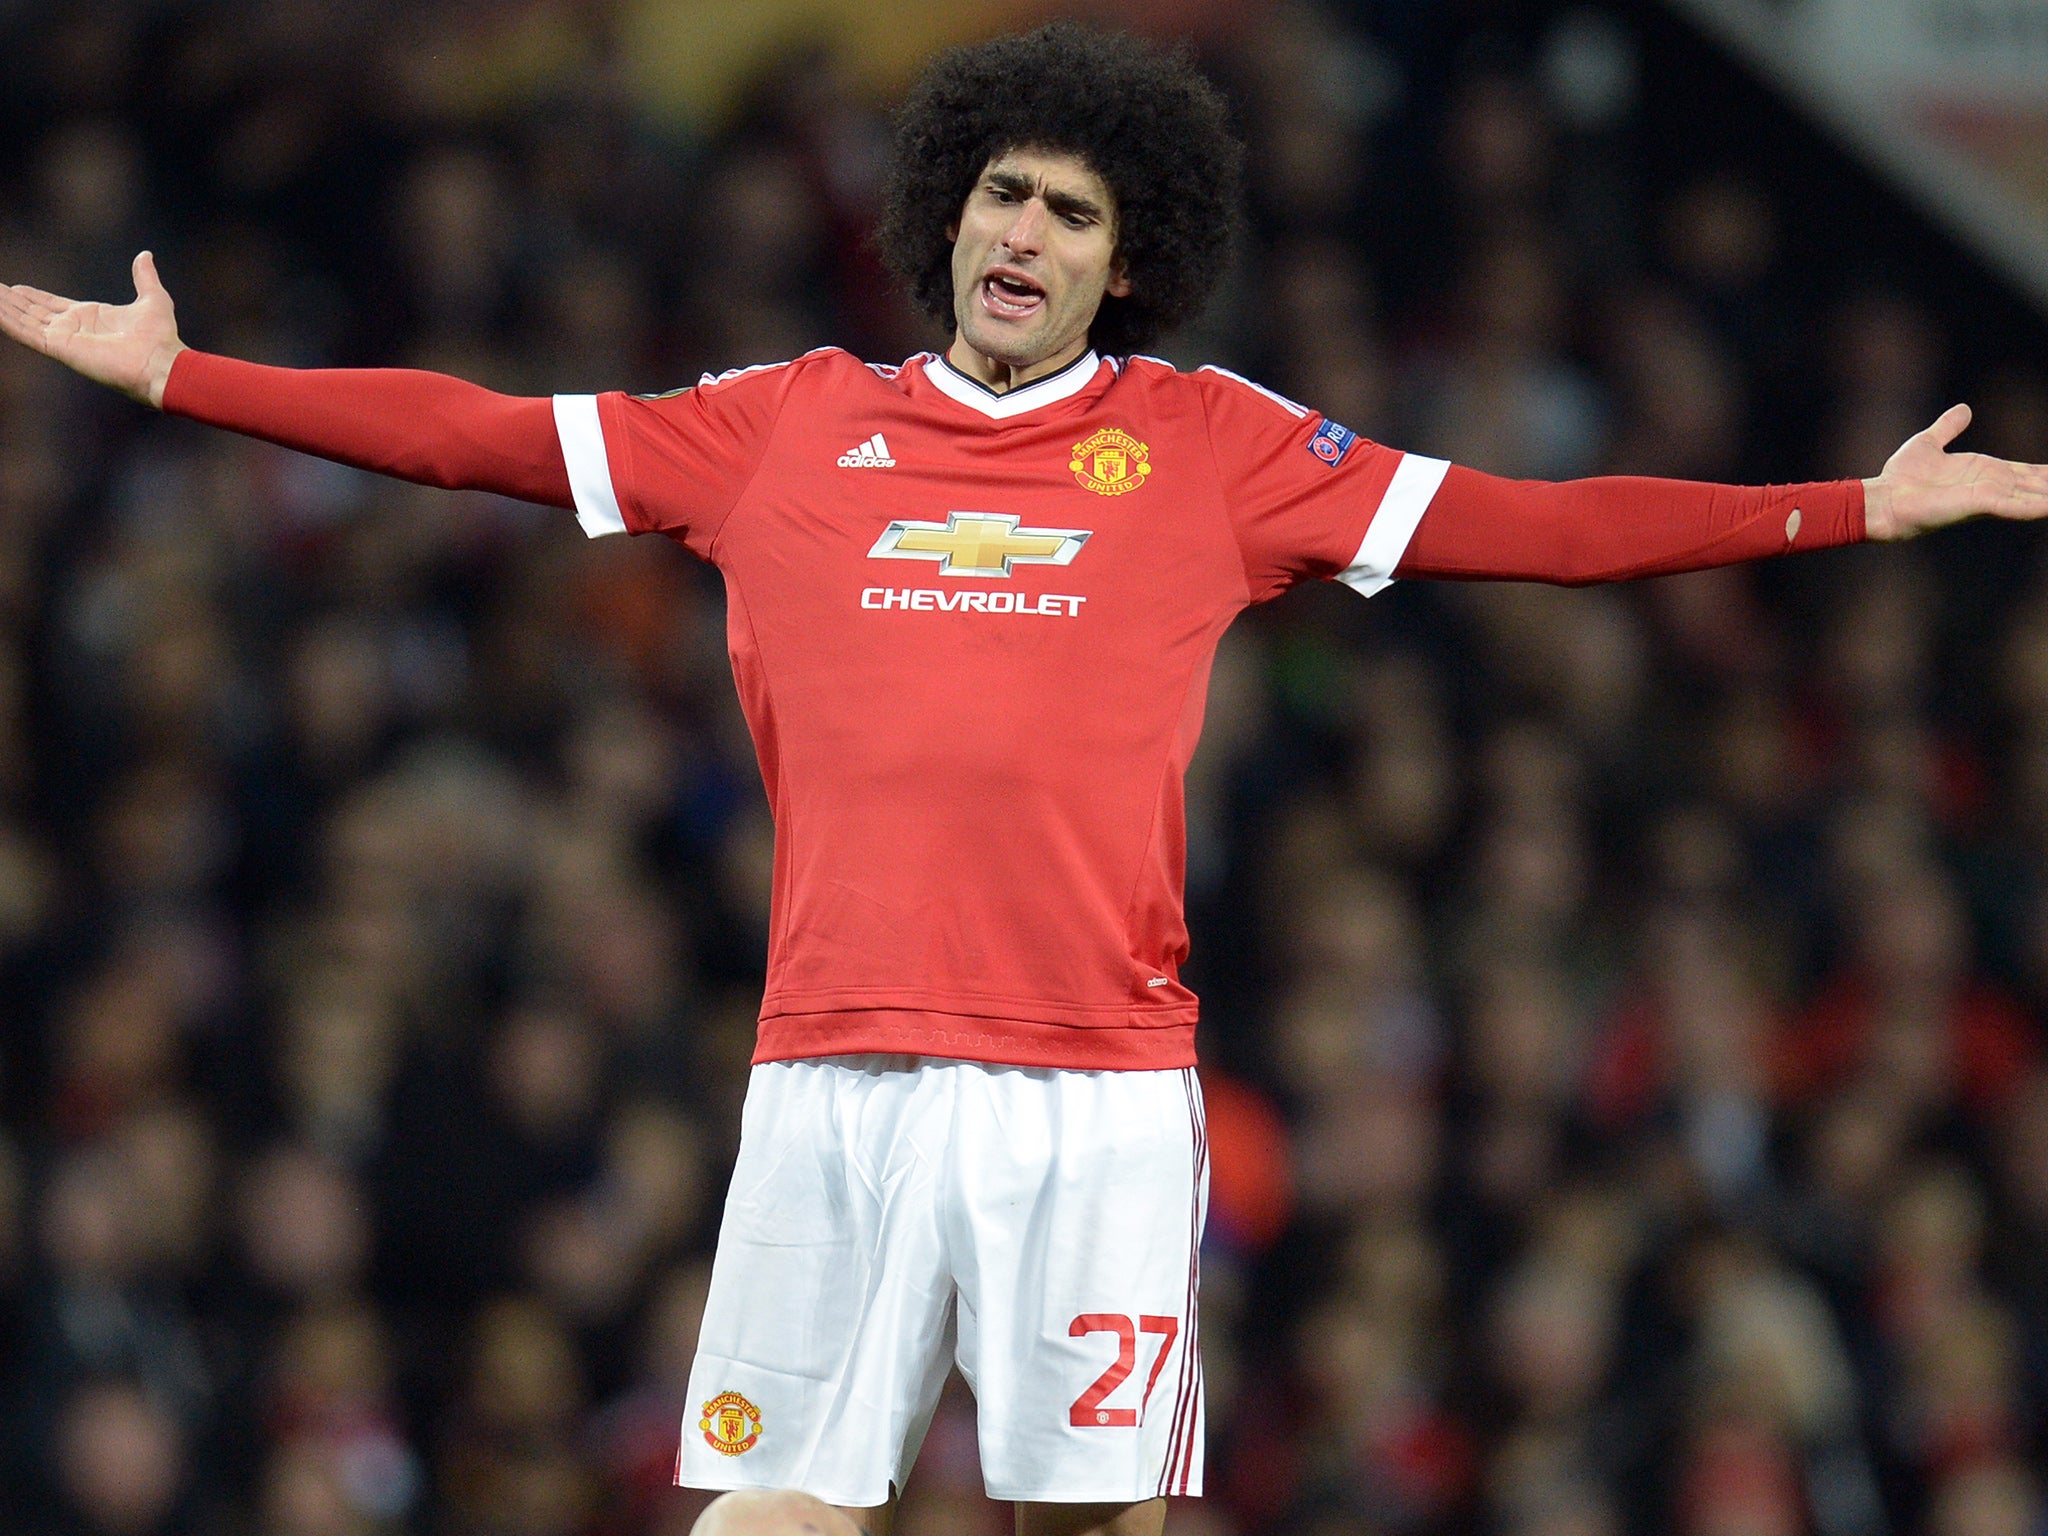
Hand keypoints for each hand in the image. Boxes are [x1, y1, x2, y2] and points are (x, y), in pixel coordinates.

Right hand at [0, 250, 185, 408]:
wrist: (162, 363)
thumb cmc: (161, 338)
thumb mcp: (153, 298)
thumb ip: (144, 277)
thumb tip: (145, 255)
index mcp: (90, 317)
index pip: (53, 305)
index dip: (33, 296)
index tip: (15, 287)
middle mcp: (74, 329)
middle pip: (33, 312)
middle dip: (12, 301)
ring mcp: (65, 339)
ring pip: (25, 320)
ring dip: (5, 308)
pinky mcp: (60, 348)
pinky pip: (26, 333)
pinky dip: (8, 322)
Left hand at [1863, 403, 2047, 539]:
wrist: (1882, 499)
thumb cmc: (1901, 477)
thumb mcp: (1929, 443)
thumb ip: (1949, 427)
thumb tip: (1964, 409)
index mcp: (1986, 472)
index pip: (2030, 472)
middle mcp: (1993, 486)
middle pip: (2039, 484)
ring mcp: (1987, 496)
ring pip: (2034, 495)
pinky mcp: (1978, 504)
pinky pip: (2014, 505)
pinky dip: (2035, 505)